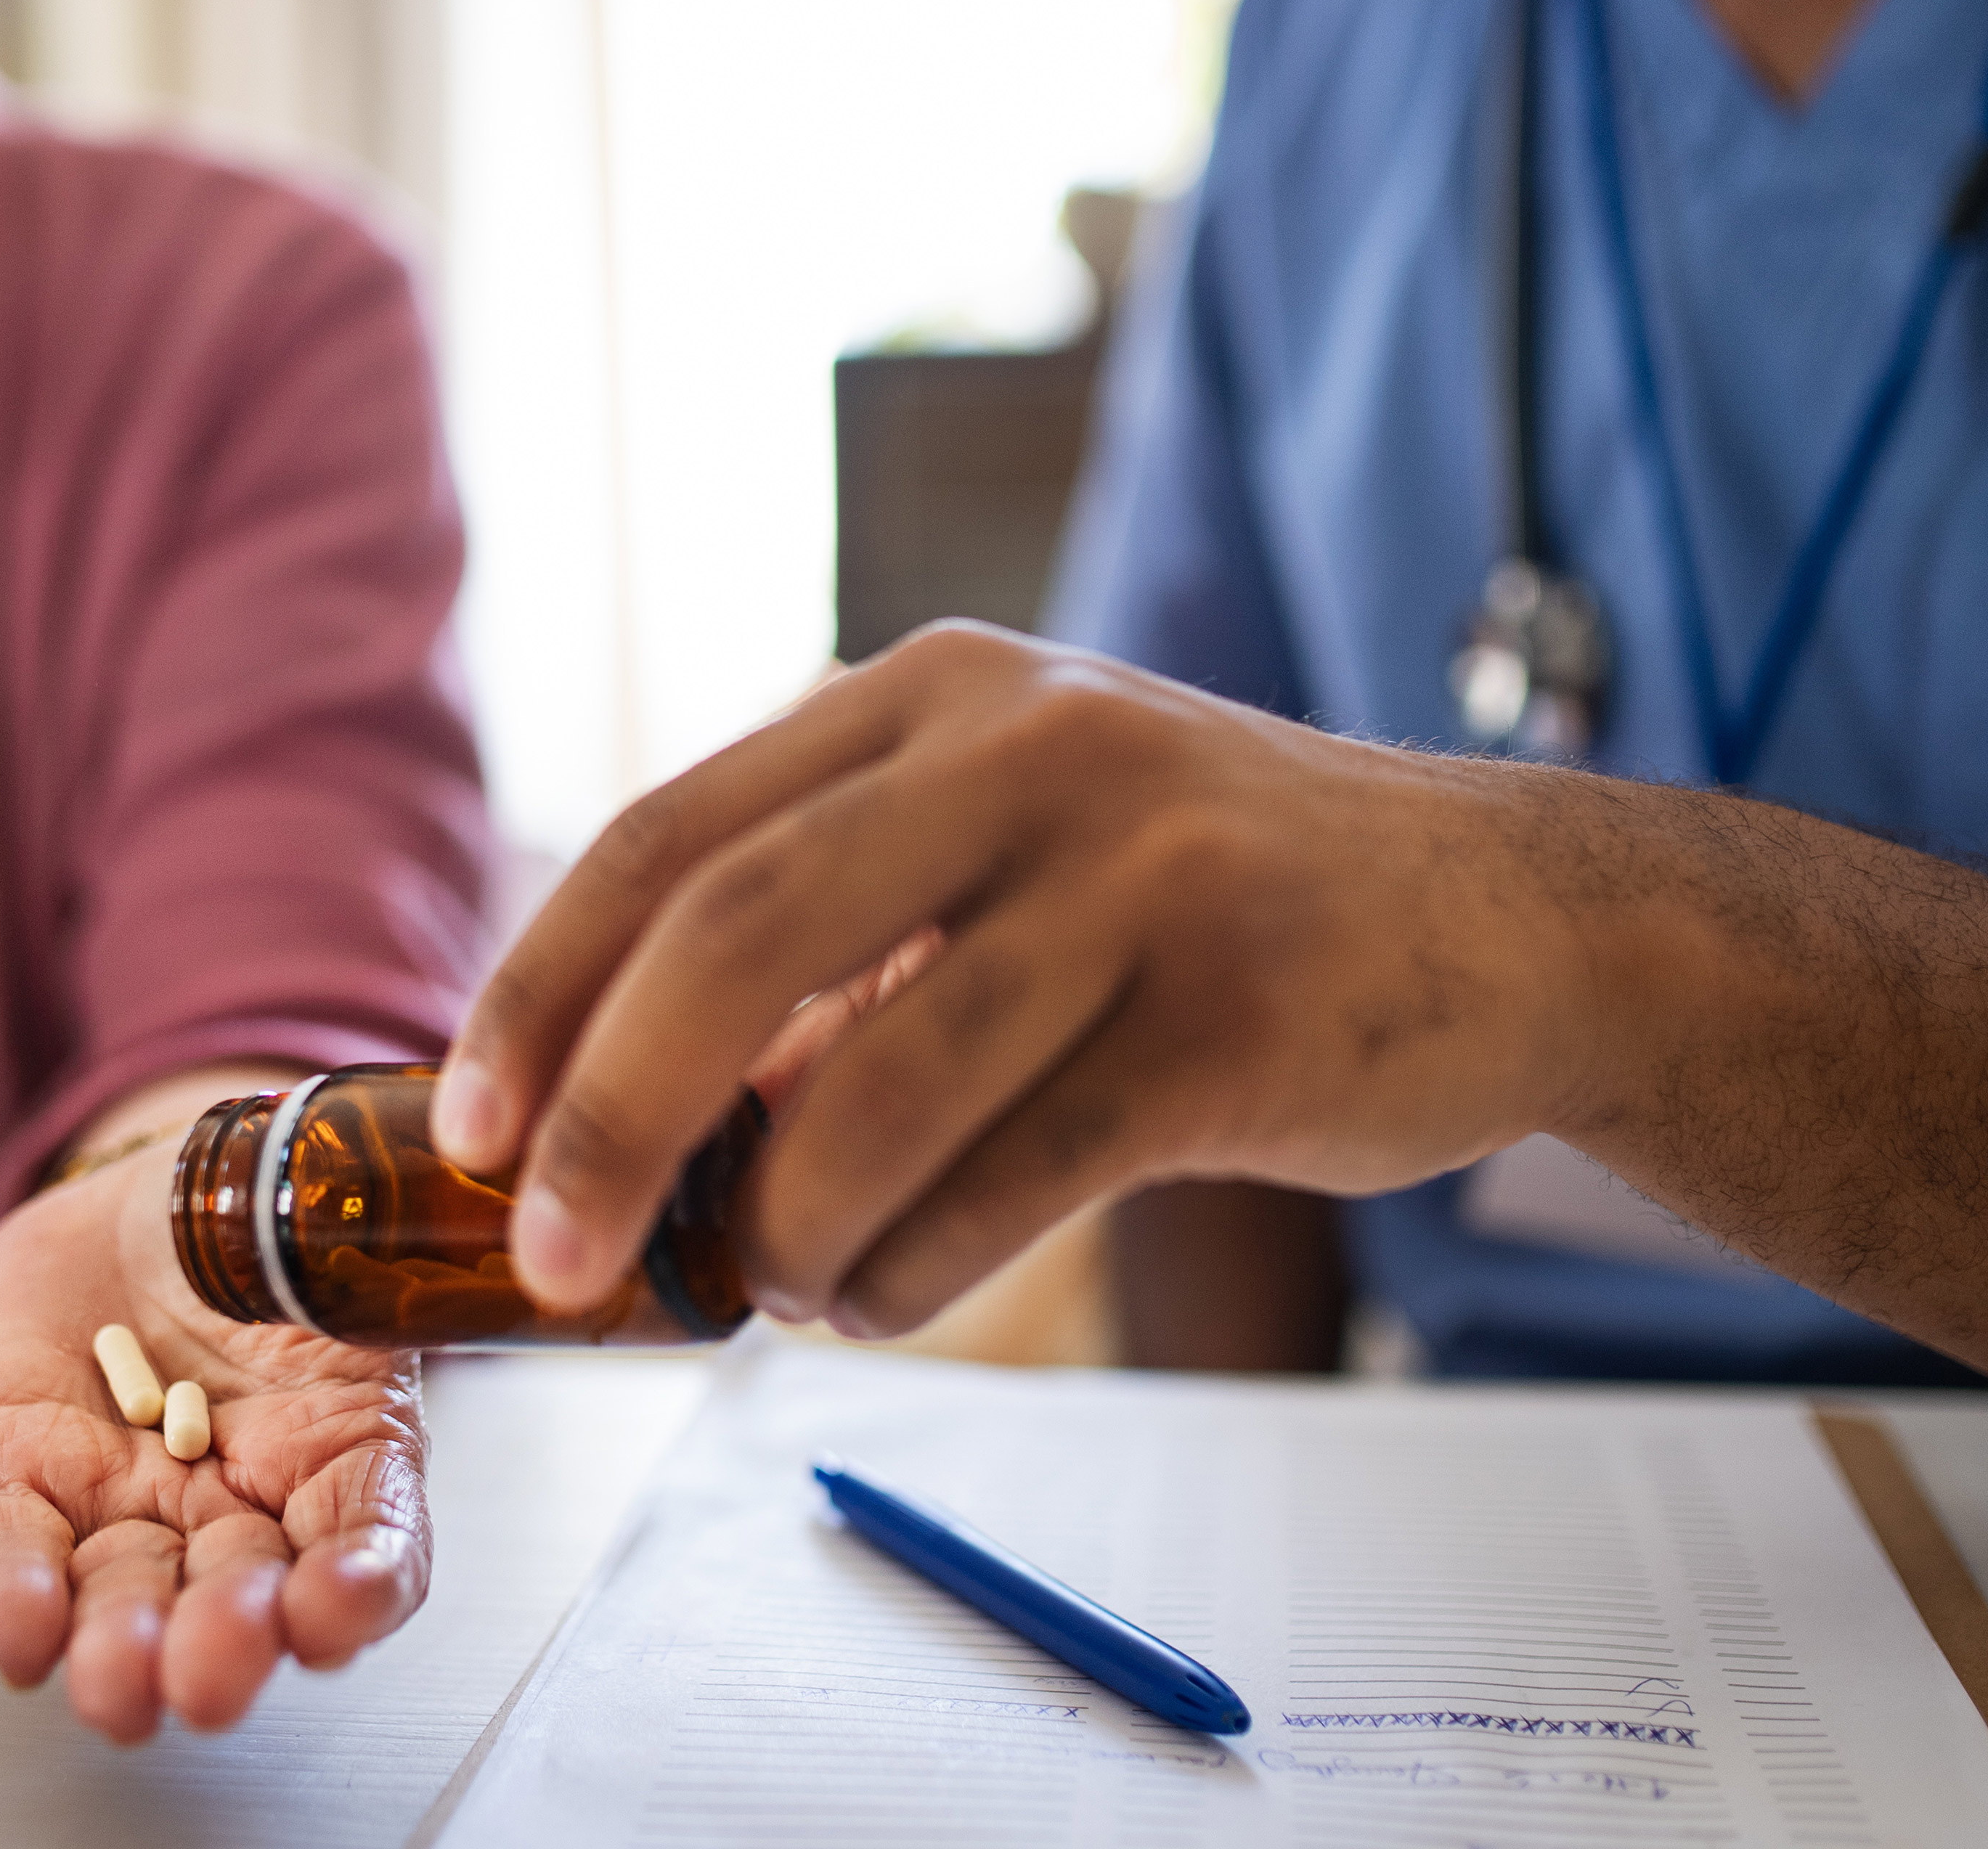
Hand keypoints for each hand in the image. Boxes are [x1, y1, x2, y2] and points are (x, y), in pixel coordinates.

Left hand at [0, 1146, 427, 1738]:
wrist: (154, 1201)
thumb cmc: (261, 1236)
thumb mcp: (334, 1258)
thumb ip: (351, 1291)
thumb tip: (366, 1275)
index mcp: (336, 1454)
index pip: (369, 1548)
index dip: (356, 1593)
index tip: (329, 1612)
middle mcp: (233, 1503)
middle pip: (238, 1596)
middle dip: (220, 1643)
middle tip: (209, 1674)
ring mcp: (125, 1498)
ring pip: (124, 1593)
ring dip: (118, 1646)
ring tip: (117, 1683)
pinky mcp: (21, 1476)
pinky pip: (14, 1545)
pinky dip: (13, 1594)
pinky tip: (22, 1628)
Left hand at [430, 622, 1603, 1338]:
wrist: (1512, 920)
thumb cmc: (1202, 905)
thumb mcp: (1007, 850)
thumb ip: (832, 946)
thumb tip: (630, 1117)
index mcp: (931, 696)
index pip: (671, 832)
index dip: (544, 987)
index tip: (475, 1132)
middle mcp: (1026, 748)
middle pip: (740, 933)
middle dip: (615, 1119)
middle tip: (562, 1265)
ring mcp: (1142, 870)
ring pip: (879, 1082)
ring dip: (788, 1229)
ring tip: (780, 1288)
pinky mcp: (1236, 1012)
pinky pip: (1010, 1176)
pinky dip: (909, 1269)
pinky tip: (885, 1291)